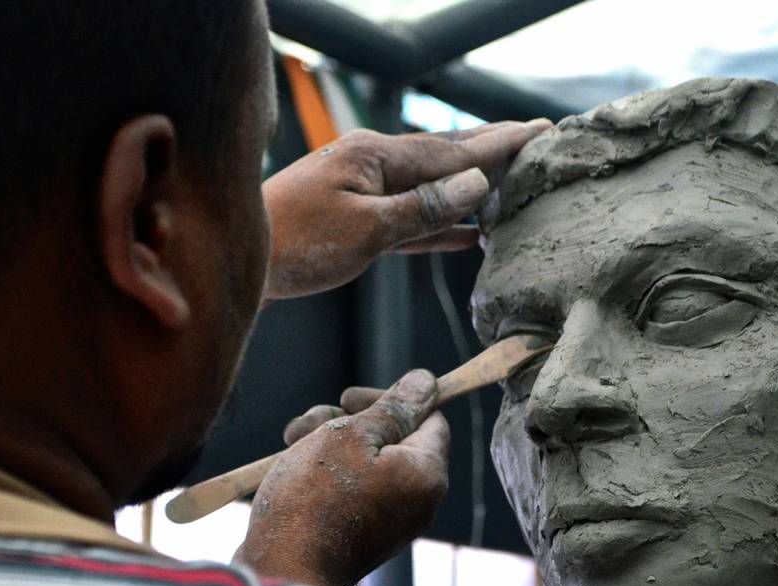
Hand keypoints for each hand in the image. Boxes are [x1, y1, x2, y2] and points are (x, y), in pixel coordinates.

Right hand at [234, 370, 449, 585]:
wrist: (282, 570)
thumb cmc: (315, 499)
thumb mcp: (351, 436)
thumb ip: (392, 407)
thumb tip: (427, 383)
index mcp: (426, 474)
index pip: (429, 417)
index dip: (391, 399)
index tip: (348, 399)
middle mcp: (417, 501)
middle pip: (393, 439)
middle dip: (348, 422)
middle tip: (310, 422)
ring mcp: (390, 522)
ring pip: (367, 462)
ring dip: (328, 443)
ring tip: (290, 444)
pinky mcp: (362, 536)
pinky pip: (354, 491)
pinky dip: (326, 474)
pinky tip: (291, 470)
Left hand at [261, 119, 551, 301]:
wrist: (238, 262)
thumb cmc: (295, 245)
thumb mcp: (366, 229)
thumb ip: (423, 208)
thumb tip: (474, 183)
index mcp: (376, 156)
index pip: (451, 149)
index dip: (499, 143)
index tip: (540, 131)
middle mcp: (371, 164)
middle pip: (444, 157)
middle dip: (490, 151)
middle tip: (535, 139)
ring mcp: (362, 190)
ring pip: (430, 187)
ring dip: (470, 187)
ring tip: (510, 183)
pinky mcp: (354, 219)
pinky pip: (410, 217)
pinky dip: (441, 222)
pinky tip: (466, 232)